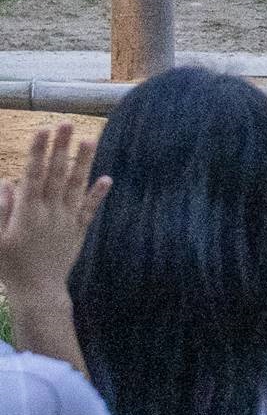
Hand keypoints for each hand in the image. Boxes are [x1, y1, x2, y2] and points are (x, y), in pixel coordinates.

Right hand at [0, 123, 108, 298]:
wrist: (37, 292)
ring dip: (83, 162)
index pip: (33, 174)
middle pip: (56, 173)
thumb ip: (0, 210)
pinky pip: (90, 209)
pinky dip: (98, 194)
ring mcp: (67, 219)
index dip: (38, 151)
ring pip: (76, 185)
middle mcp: (50, 211)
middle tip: (66, 123)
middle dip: (61, 147)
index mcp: (27, 212)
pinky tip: (107, 178)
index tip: (42, 130)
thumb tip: (7, 182)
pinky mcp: (79, 230)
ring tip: (90, 139)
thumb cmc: (10, 266)